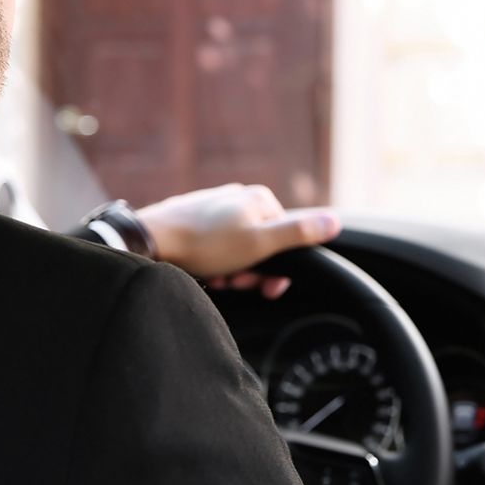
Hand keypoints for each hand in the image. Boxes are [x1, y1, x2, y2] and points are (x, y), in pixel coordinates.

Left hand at [136, 183, 340, 298]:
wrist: (150, 241)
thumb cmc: (205, 244)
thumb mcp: (259, 243)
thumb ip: (298, 233)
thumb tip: (335, 221)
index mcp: (259, 199)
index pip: (287, 239)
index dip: (277, 269)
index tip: (263, 287)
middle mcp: (238, 197)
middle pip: (261, 245)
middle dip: (251, 271)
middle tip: (233, 282)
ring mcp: (214, 207)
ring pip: (237, 249)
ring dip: (231, 271)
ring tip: (214, 278)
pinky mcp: (193, 219)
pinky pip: (214, 248)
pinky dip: (212, 264)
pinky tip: (201, 272)